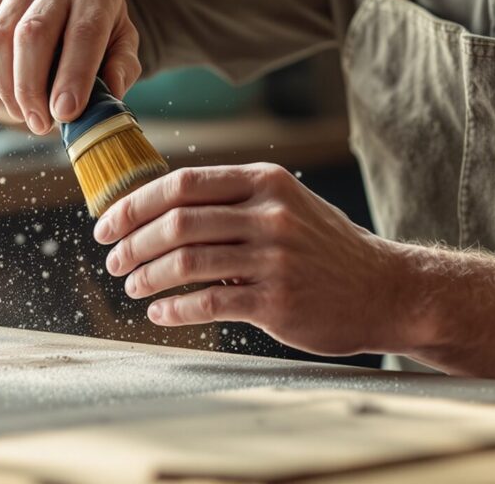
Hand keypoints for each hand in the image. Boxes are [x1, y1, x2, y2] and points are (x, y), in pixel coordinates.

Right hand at [0, 0, 142, 134]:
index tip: (66, 113)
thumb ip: (122, 65)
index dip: (73, 77)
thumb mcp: (118, 37)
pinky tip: (2, 91)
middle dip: (31, 90)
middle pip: (30, 35)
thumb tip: (112, 94)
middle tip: (39, 123)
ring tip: (23, 110)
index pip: (82, 32)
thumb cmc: (89, 21)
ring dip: (4, 89)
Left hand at [95, 163, 411, 357]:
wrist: (386, 290)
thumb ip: (234, 200)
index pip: (182, 184)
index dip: (135, 203)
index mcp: (265, 181)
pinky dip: (174, 310)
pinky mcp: (276, 300)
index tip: (108, 222)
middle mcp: (269, 213)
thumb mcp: (286, 205)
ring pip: (185, 262)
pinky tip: (161, 314)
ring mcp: (273, 257)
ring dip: (147, 276)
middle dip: (132, 242)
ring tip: (133, 286)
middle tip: (113, 259)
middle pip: (176, 222)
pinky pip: (207, 303)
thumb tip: (160, 206)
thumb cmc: (326, 249)